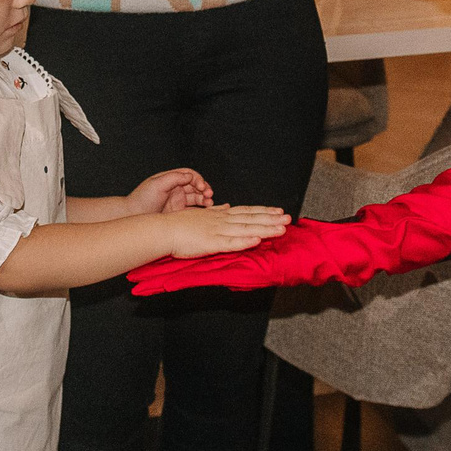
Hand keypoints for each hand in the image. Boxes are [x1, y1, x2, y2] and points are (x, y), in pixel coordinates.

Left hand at [124, 167, 212, 214]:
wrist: (133, 215)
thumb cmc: (142, 198)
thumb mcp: (157, 184)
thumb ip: (174, 178)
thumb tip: (190, 176)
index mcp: (171, 179)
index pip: (190, 175)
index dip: (198, 179)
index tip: (201, 186)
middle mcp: (176, 189)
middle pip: (196, 186)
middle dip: (204, 189)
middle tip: (209, 194)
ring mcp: (178, 201)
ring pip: (196, 198)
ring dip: (205, 199)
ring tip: (210, 203)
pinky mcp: (178, 213)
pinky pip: (193, 210)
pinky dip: (201, 210)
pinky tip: (206, 211)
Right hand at [160, 205, 288, 258]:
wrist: (162, 229)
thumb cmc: (177, 224)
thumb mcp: (199, 214)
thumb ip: (214, 211)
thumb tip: (226, 206)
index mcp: (219, 215)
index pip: (246, 212)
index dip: (263, 211)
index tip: (278, 210)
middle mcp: (221, 221)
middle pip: (250, 219)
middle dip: (271, 219)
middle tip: (289, 218)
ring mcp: (217, 231)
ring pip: (246, 229)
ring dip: (265, 229)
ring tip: (281, 229)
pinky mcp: (211, 243)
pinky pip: (230, 243)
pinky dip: (244, 242)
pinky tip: (257, 241)